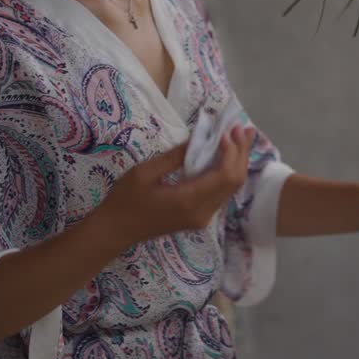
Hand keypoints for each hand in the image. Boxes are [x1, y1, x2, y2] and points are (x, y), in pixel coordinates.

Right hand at [97, 125, 254, 251]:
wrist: (116, 230)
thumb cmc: (125, 199)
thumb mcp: (145, 172)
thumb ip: (175, 156)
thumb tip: (199, 138)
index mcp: (188, 201)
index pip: (225, 175)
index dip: (232, 151)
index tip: (227, 130)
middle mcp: (202, 212)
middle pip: (234, 181)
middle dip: (242, 153)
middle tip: (243, 128)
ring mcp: (203, 218)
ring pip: (231, 188)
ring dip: (238, 162)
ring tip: (241, 138)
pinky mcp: (199, 218)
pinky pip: (222, 193)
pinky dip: (228, 173)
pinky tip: (228, 157)